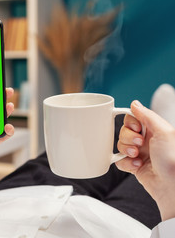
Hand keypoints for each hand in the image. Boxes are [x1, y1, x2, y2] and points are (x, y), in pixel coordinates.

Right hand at [116, 100, 174, 220]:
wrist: (172, 185)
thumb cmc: (172, 159)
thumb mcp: (164, 131)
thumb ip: (147, 115)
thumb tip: (135, 103)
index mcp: (154, 130)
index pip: (133, 118)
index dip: (131, 122)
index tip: (137, 128)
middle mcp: (146, 140)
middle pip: (123, 131)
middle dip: (128, 138)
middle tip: (140, 144)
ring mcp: (139, 153)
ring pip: (119, 145)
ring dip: (126, 150)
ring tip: (138, 156)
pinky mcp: (133, 166)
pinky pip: (119, 160)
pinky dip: (125, 163)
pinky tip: (137, 165)